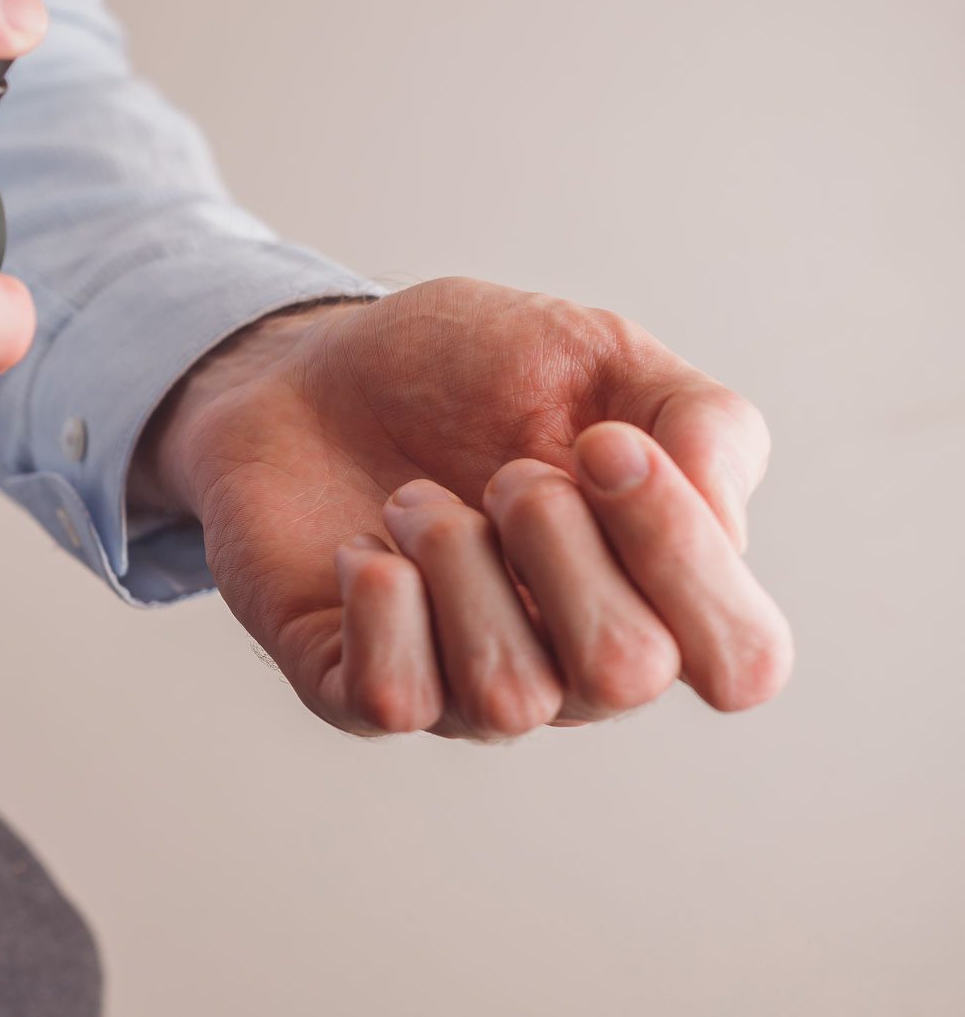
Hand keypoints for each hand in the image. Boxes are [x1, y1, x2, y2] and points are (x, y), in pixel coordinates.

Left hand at [135, 277, 791, 738]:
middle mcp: (575, 668)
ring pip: (508, 694)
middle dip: (557, 540)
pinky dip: (379, 604)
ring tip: (415, 500)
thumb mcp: (599, 356)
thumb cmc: (465, 373)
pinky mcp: (356, 691)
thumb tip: (721, 508)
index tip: (603, 442)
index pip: (742, 658)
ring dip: (456, 560)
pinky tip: (363, 548)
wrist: (312, 370)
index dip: (682, 550)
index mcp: (659, 598)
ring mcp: (465, 693)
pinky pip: (394, 699)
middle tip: (502, 471)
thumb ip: (701, 421)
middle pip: (625, 671)